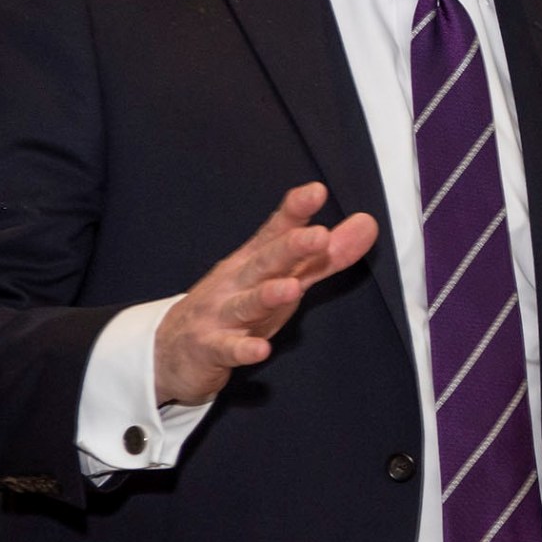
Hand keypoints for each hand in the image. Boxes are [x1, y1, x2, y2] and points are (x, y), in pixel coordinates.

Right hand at [154, 182, 378, 405]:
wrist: (172, 349)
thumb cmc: (237, 305)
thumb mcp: (284, 277)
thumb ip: (325, 256)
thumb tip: (368, 223)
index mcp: (256, 260)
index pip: (276, 231)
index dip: (295, 211)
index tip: (317, 191)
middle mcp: (238, 281)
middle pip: (266, 261)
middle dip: (290, 247)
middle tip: (318, 235)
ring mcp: (220, 313)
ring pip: (246, 302)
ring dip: (268, 295)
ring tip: (291, 288)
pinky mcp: (210, 348)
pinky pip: (228, 349)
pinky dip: (242, 349)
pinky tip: (260, 350)